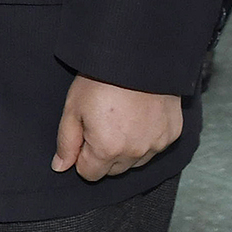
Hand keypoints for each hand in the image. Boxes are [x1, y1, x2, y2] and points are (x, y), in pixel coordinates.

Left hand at [51, 75, 181, 180]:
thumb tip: (60, 167)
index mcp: (107, 150)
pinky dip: (146, 138)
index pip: (90, 174)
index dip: (82, 157)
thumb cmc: (100, 80)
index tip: (83, 135)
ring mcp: (156, 145)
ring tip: (120, 119)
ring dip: (126, 149)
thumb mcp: (73, 108)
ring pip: (135, 162)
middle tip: (101, 124)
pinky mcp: (172, 134)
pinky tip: (139, 116)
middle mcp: (135, 154)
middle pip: (113, 170)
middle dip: (103, 154)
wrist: (138, 58)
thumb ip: (66, 142)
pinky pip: (154, 147)